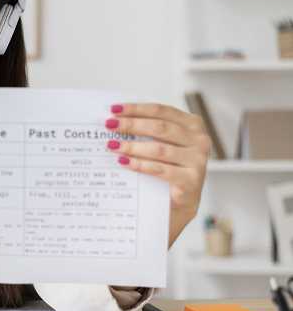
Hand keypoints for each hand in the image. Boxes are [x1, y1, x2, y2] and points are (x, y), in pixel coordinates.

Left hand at [105, 103, 211, 246]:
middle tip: (110, 126)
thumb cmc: (168, 166)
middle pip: (160, 127)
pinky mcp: (190, 181)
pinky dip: (139, 165)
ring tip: (112, 145)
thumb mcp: (162, 143)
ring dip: (132, 146)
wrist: (179, 202)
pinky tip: (123, 162)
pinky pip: (160, 169)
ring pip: (159, 149)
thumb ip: (147, 131)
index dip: (136, 109)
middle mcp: (199, 140)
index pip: (161, 110)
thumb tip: (115, 120)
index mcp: (192, 124)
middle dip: (132, 125)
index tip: (114, 109)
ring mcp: (197, 161)